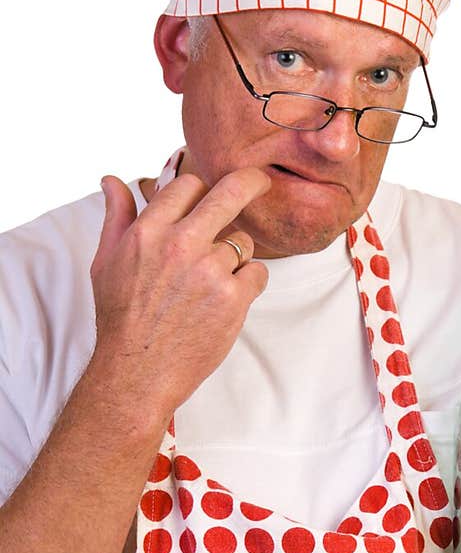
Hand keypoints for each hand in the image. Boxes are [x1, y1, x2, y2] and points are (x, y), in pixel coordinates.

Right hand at [88, 169, 271, 422]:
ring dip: (235, 258)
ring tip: (211, 285)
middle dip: (252, 182)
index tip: (212, 192)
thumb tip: (113, 181)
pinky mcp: (233, 297)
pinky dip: (248, 284)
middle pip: (230, 193)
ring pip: (243, 242)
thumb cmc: (121, 319)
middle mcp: (181, 245)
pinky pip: (258, 272)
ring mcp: (210, 270)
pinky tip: (226, 300)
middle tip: (262, 181)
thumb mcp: (106, 262)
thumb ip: (116, 217)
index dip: (200, 189)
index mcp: (149, 231)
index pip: (188, 185)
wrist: (138, 372)